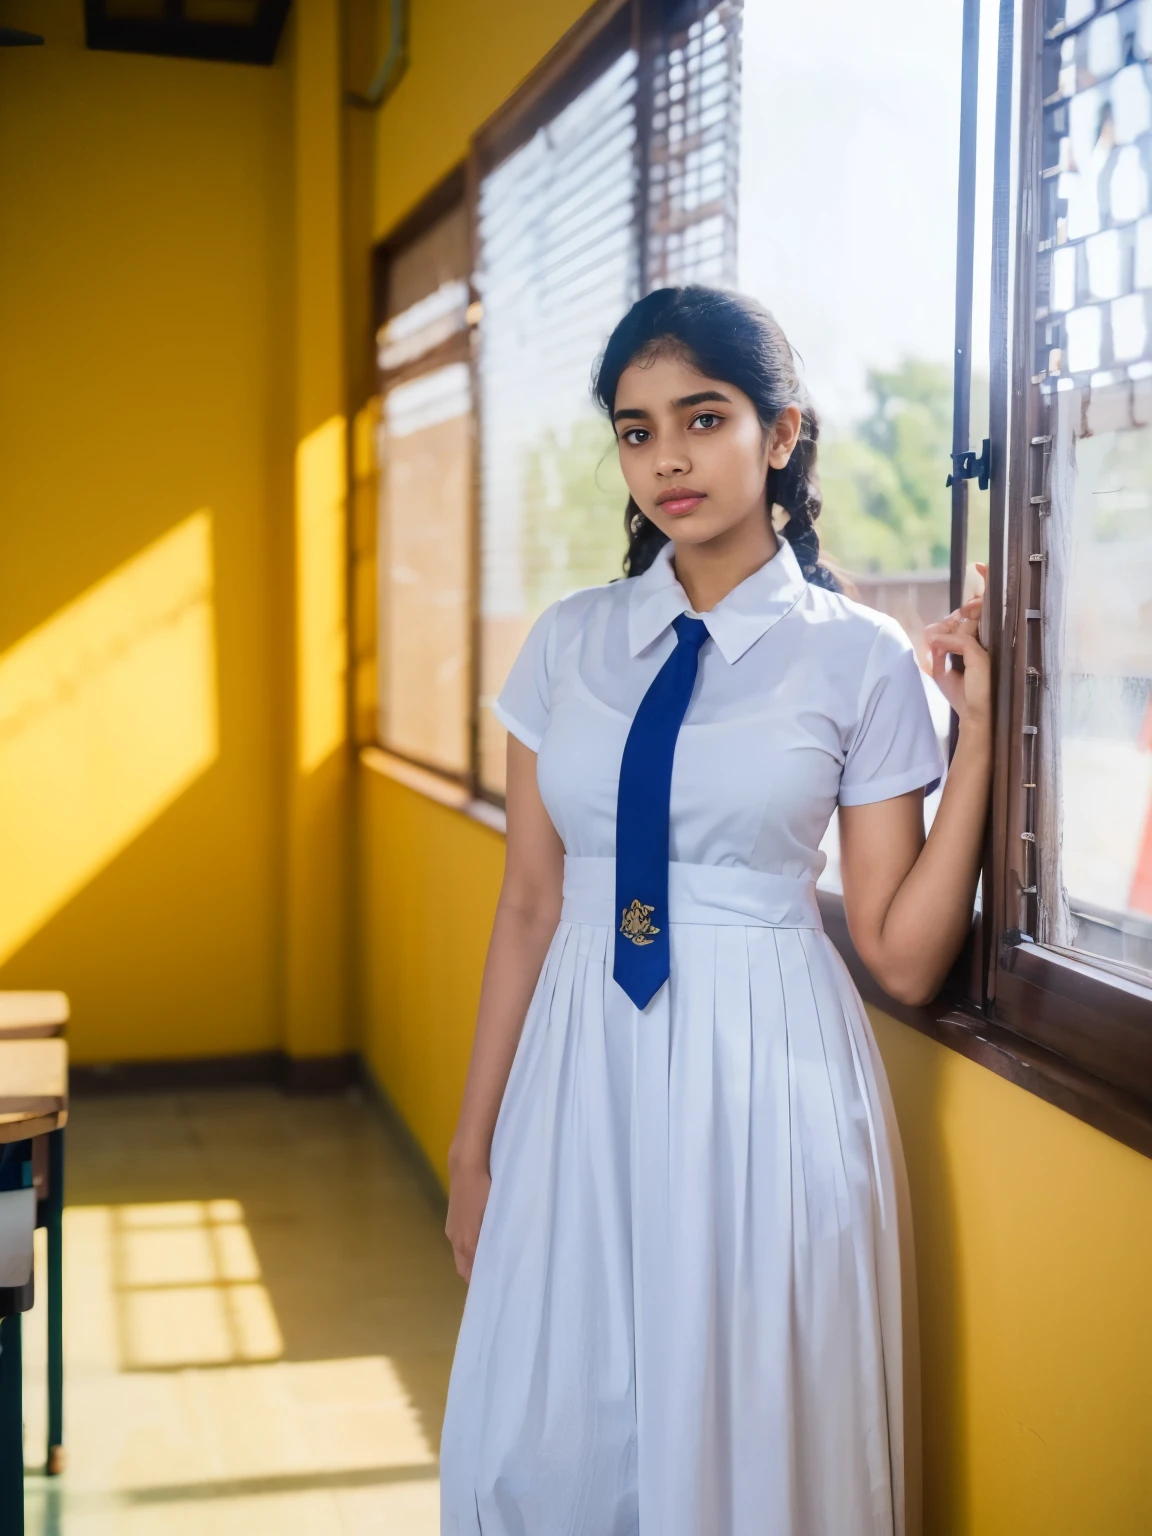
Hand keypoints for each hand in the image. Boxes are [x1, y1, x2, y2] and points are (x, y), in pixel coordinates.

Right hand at [445, 1157, 490, 1282]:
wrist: (465, 1167)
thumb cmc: (481, 1192)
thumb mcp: (490, 1218)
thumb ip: (492, 1241)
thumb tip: (496, 1262)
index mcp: (464, 1242)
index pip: (468, 1273)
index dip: (479, 1281)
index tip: (494, 1287)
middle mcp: (455, 1239)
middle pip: (463, 1266)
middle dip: (474, 1274)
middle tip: (494, 1276)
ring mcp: (452, 1229)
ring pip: (461, 1253)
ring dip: (472, 1260)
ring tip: (492, 1260)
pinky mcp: (453, 1219)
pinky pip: (460, 1241)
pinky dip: (469, 1247)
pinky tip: (483, 1240)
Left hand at [924, 562, 990, 733]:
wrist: (973, 716)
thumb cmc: (962, 693)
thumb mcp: (944, 666)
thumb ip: (940, 645)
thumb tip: (933, 631)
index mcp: (984, 638)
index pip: (981, 607)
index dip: (982, 585)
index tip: (980, 565)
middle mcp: (990, 639)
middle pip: (972, 610)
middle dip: (956, 612)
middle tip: (940, 627)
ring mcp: (988, 647)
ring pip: (964, 624)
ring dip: (945, 632)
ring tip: (935, 648)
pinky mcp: (982, 657)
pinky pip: (960, 640)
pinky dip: (944, 644)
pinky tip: (937, 653)